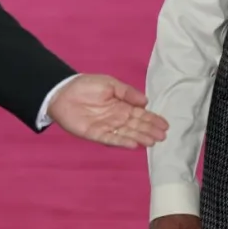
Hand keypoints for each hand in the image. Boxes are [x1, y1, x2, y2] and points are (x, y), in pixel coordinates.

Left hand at [46, 74, 168, 148]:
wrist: (63, 92)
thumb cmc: (86, 85)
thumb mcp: (110, 84)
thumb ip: (127, 93)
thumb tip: (146, 101)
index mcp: (122, 106)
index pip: (141, 114)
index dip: (153, 119)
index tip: (165, 125)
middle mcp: (117, 118)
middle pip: (137, 126)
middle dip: (150, 130)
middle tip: (163, 136)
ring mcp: (107, 126)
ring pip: (127, 133)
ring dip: (140, 138)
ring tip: (153, 142)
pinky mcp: (95, 133)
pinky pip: (111, 139)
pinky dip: (122, 141)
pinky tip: (133, 144)